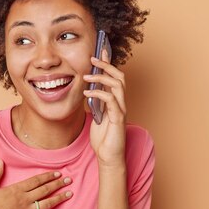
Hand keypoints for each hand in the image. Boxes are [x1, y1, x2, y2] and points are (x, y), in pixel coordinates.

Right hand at [0, 160, 72, 208]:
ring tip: (69, 194)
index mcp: (16, 190)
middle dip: (58, 184)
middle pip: (45, 190)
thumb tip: (0, 162)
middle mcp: (24, 200)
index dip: (48, 176)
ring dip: (59, 199)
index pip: (36, 181)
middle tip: (69, 180)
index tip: (58, 173)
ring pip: (47, 204)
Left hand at [83, 49, 126, 165]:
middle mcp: (121, 103)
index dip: (109, 63)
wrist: (108, 157)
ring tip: (87, 75)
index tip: (100, 51)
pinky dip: (99, 93)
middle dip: (107, 65)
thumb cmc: (103, 138)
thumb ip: (96, 103)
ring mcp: (121, 110)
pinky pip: (111, 100)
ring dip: (102, 77)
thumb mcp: (97, 116)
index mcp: (116, 101)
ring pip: (118, 85)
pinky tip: (88, 93)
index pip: (115, 77)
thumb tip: (89, 90)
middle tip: (93, 58)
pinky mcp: (118, 119)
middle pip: (119, 76)